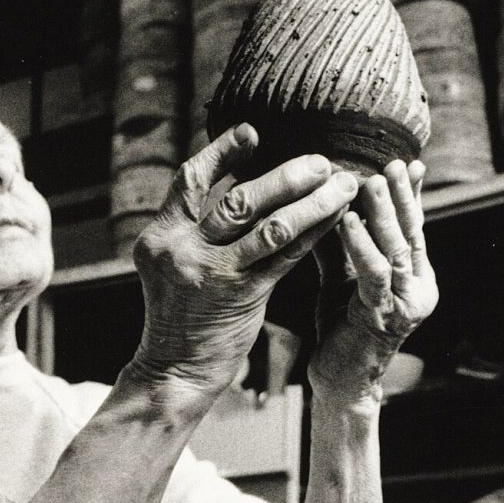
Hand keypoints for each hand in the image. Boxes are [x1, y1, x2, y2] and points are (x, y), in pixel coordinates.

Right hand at [129, 124, 359, 395]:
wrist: (175, 370)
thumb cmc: (180, 314)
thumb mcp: (172, 264)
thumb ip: (196, 228)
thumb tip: (242, 179)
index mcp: (160, 236)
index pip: (190, 181)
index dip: (221, 152)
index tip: (254, 132)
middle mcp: (182, 251)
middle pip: (240, 199)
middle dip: (287, 176)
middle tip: (321, 162)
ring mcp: (213, 274)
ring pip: (271, 226)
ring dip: (313, 202)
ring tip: (344, 185)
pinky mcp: (242, 297)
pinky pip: (287, 257)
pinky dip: (314, 233)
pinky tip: (336, 218)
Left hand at [310, 160, 438, 404]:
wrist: (339, 379)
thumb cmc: (341, 326)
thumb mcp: (343, 276)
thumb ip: (343, 242)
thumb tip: (331, 198)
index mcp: (416, 276)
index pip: (415, 228)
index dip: (411, 196)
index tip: (409, 163)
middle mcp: (420, 288)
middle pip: (412, 233)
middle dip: (402, 197)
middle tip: (391, 164)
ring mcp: (407, 304)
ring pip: (398, 249)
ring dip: (384, 214)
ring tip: (370, 182)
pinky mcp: (385, 317)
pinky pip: (374, 274)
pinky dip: (360, 245)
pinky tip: (347, 221)